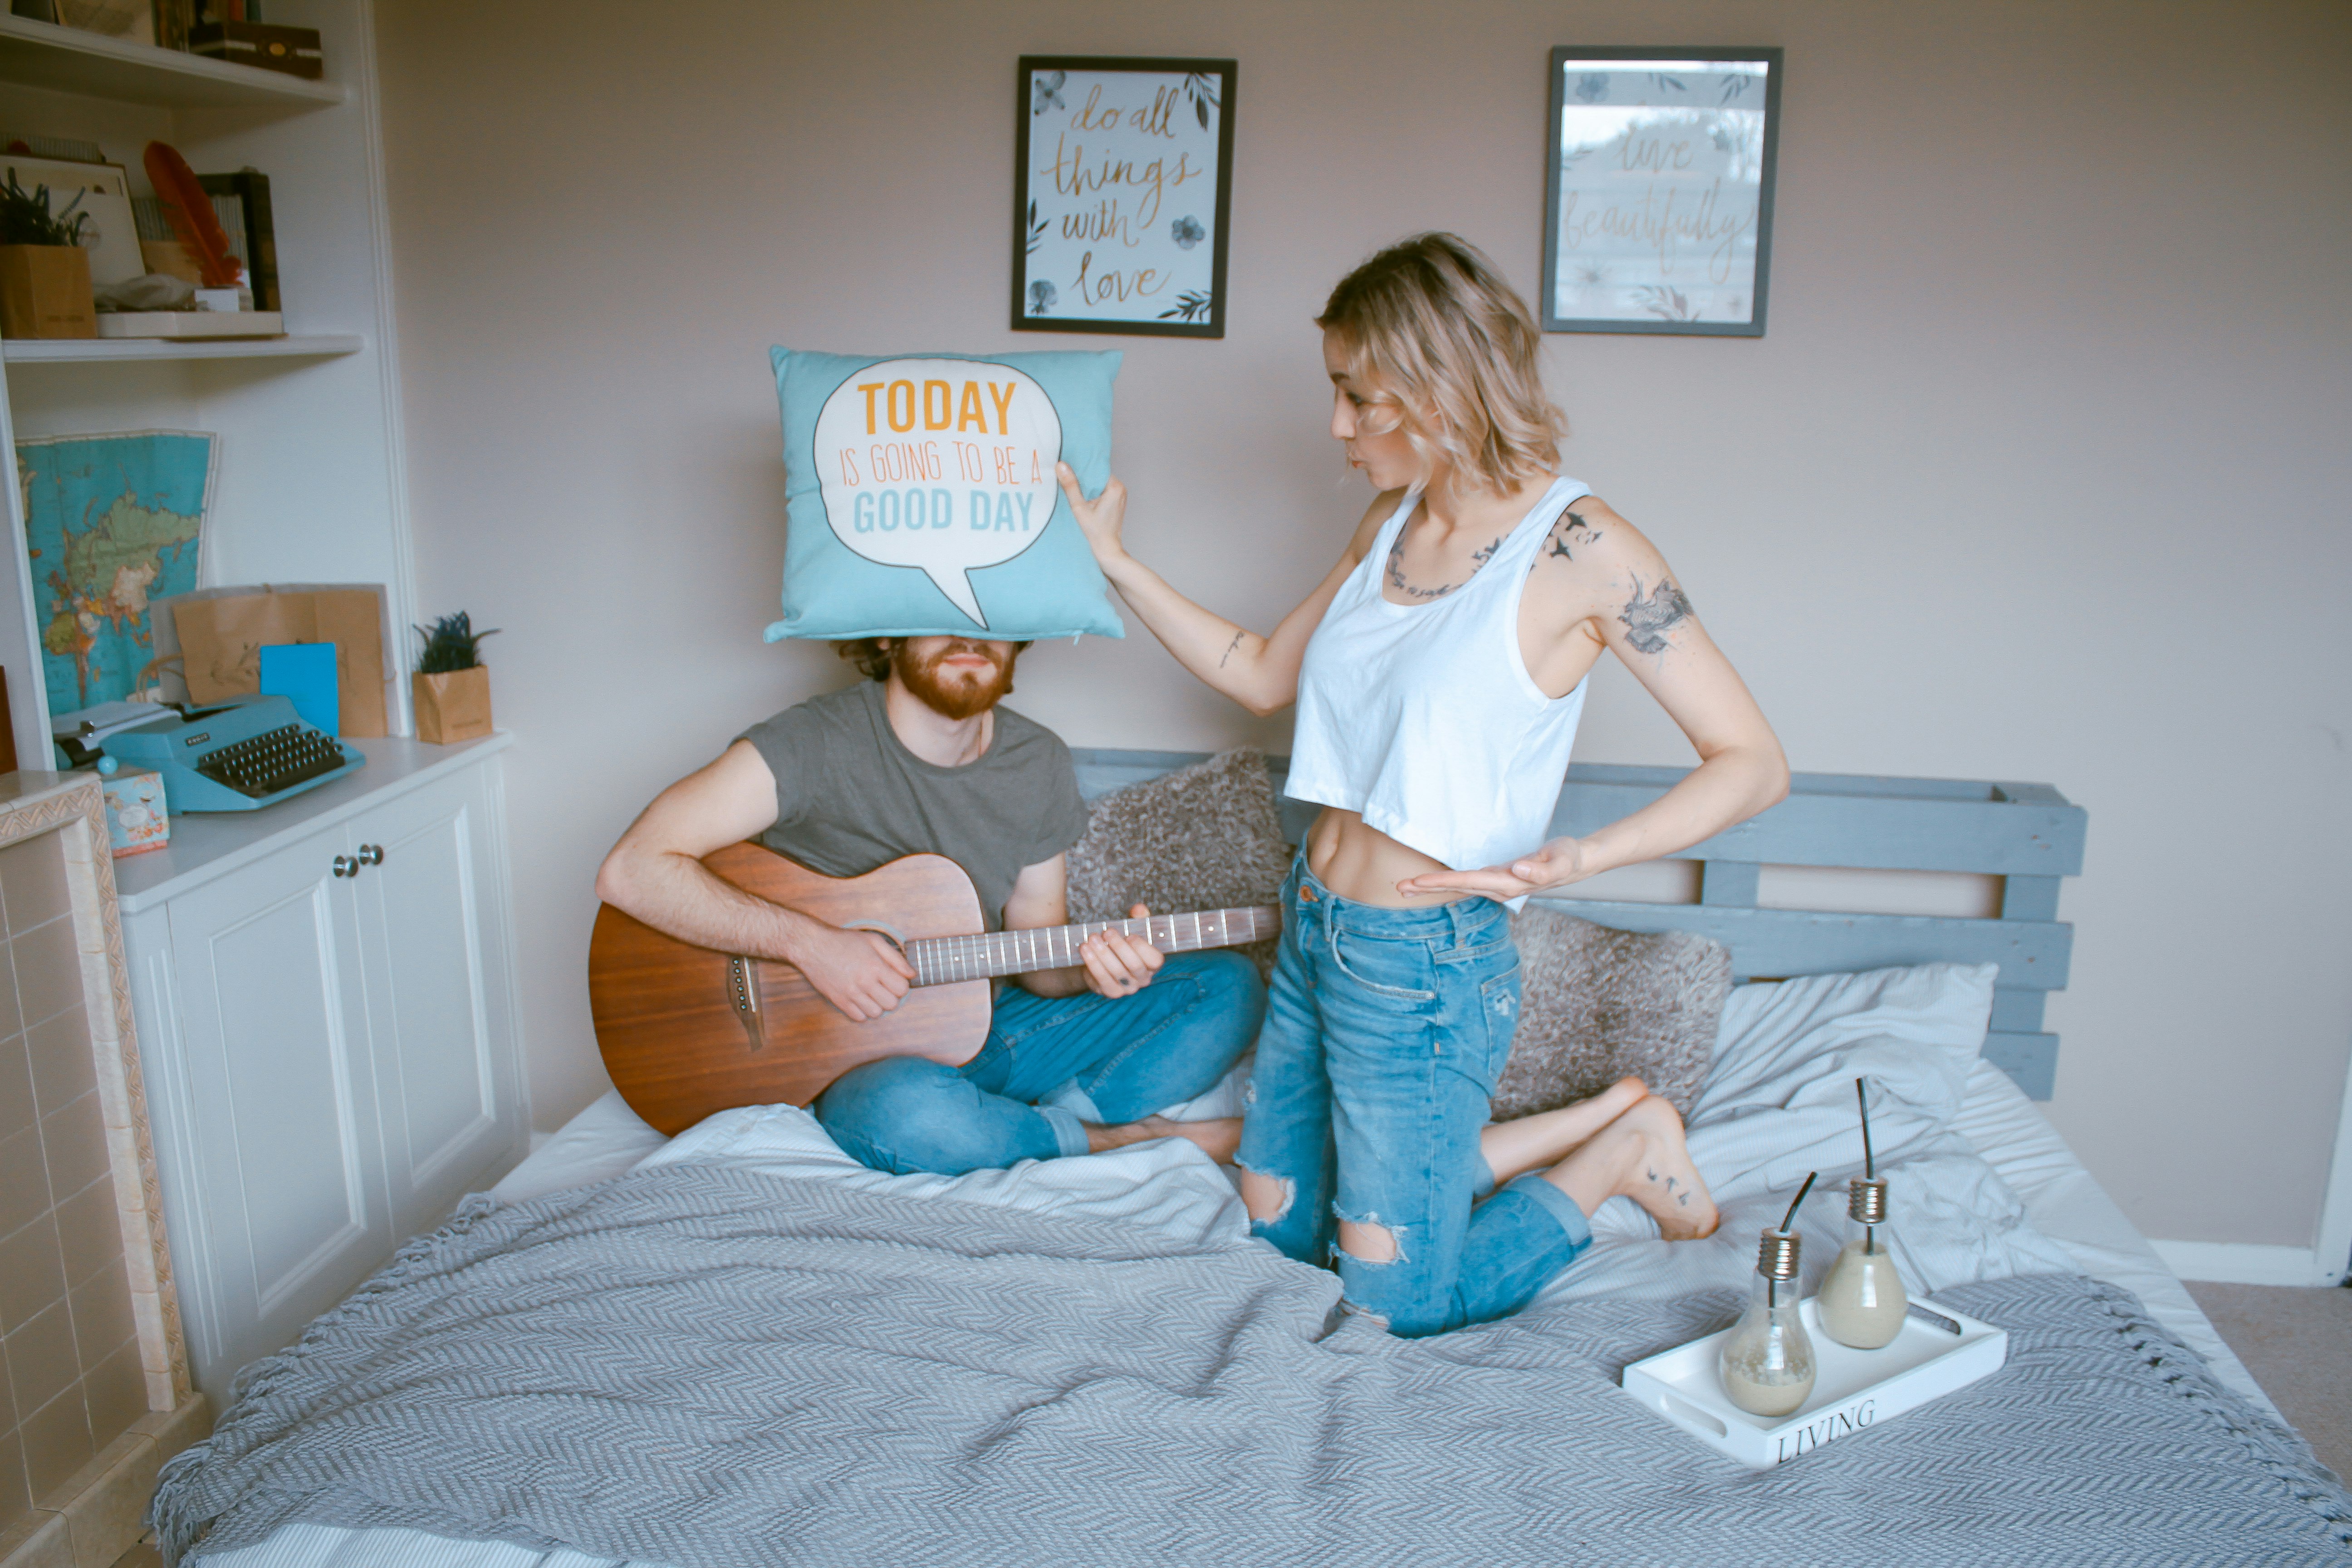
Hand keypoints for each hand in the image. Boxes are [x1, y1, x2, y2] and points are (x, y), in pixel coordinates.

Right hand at [789, 924, 914, 1020]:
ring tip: (872, 994)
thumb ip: (896, 958)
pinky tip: (861, 999)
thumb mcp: (874, 940)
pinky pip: (859, 1017)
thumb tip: (912, 974)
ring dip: (878, 1005)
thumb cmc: (844, 941)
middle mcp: (864, 982)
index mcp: (875, 966)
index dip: (902, 985)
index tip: (894, 980)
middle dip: (892, 996)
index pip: (902, 989)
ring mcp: (850, 993)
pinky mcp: (838, 1001)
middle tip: (884, 987)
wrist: (813, 946)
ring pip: (876, 1013)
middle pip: (891, 1004)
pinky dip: (863, 1011)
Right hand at [1056, 461, 1129, 567]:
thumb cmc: (1095, 533)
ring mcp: (1119, 497)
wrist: (1107, 552)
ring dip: (1086, 487)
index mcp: (1115, 487)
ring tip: (1071, 487)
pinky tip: (1080, 498)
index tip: (1069, 465)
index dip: (1082, 467)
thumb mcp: (1079, 508)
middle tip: (1066, 477)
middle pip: (1097, 476)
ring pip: (1098, 485)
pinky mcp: (1115, 504)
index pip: (1097, 469)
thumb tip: (1061, 465)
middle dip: (1083, 478)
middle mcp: (1120, 490)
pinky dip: (1091, 494)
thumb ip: (1070, 486)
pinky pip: (1101, 493)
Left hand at [1079, 903, 1162, 997]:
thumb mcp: (1132, 928)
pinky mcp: (1111, 992)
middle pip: (1134, 965)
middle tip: (1107, 932)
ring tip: (1092, 938)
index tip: (1129, 935)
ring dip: (1103, 954)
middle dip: (1119, 947)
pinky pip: (1101, 979)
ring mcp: (1128, 988)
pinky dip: (1092, 963)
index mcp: (1153, 964)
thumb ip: (1138, 918)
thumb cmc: (1123, 943)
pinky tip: (1085, 949)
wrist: (1103, 962)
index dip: (1143, 948)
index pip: (1155, 960)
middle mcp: (1143, 979)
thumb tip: (1139, 910)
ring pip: (1116, 972)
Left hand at [1395, 838, 1591, 901]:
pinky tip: (1434, 883)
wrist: (1576, 863)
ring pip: (1459, 887)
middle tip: (1398, 887)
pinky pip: (1467, 883)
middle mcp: (1498, 888)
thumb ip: (1542, 869)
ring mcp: (1496, 886)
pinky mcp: (1497, 879)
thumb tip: (1519, 869)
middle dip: (1427, 888)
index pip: (1468, 882)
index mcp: (1508, 883)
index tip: (1418, 882)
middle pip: (1457, 888)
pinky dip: (1447, 883)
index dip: (1442, 882)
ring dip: (1433, 887)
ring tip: (1406, 886)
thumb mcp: (1561, 861)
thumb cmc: (1568, 858)